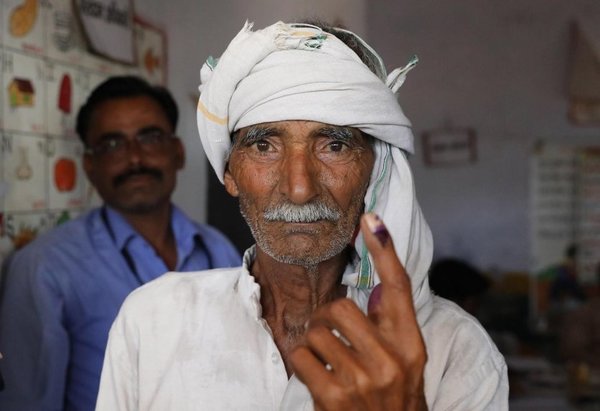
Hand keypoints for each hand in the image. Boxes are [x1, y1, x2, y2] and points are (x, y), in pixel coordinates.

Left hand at [289, 213, 426, 410]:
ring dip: (314, 343)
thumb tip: (377, 283)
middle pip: (341, 307)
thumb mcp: (403, 359)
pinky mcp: (334, 397)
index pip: (399, 287)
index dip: (384, 250)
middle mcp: (391, 360)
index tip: (371, 218)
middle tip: (330, 332)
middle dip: (327, 317)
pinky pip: (302, 356)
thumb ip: (388, 324)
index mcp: (410, 344)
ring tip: (328, 360)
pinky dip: (304, 362)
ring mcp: (363, 380)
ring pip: (317, 331)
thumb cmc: (393, 396)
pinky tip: (319, 377)